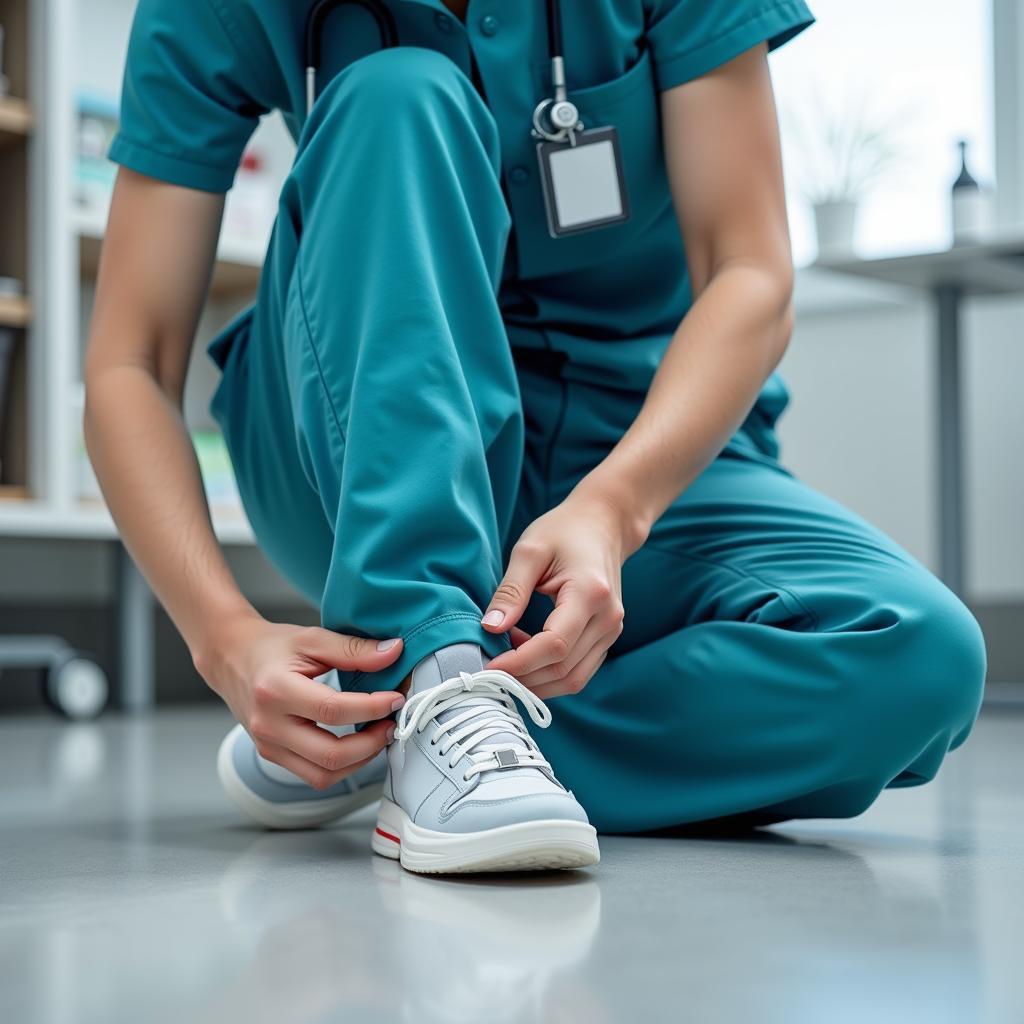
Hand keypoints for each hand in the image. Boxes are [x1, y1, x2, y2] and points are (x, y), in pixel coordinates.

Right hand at [196, 613, 404, 788]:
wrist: (231, 659)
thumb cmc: (272, 647)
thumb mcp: (313, 639)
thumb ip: (354, 649)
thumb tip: (394, 652)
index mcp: (276, 691)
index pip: (333, 711)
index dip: (371, 708)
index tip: (395, 698)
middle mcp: (269, 725)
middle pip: (330, 755)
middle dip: (371, 744)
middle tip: (391, 723)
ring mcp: (268, 746)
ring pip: (323, 775)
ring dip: (360, 761)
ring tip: (378, 734)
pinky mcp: (272, 755)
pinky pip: (313, 776)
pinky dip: (342, 766)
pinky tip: (358, 744)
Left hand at [481, 494, 628, 698]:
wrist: (602, 525)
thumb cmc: (564, 531)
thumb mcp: (530, 551)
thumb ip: (510, 591)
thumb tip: (490, 628)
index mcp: (590, 593)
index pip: (554, 645)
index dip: (519, 663)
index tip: (488, 665)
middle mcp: (608, 618)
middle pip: (563, 668)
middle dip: (523, 677)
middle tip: (488, 667)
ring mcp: (612, 631)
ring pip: (573, 678)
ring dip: (536, 679)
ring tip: (506, 657)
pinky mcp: (607, 637)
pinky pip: (579, 671)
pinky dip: (549, 672)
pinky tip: (526, 652)